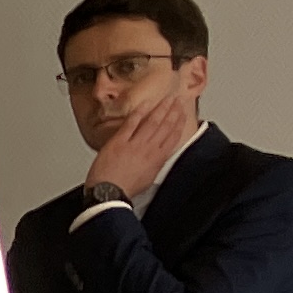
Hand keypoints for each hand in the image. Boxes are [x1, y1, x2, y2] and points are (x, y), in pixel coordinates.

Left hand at [88, 90, 201, 206]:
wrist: (109, 194)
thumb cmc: (125, 190)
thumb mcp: (148, 178)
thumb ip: (154, 164)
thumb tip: (157, 157)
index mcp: (158, 159)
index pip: (173, 136)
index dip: (180, 123)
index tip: (184, 113)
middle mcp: (149, 149)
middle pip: (166, 125)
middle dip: (174, 111)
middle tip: (179, 99)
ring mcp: (135, 144)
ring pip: (153, 121)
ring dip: (162, 108)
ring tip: (168, 98)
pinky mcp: (119, 141)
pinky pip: (131, 123)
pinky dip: (140, 112)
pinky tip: (146, 103)